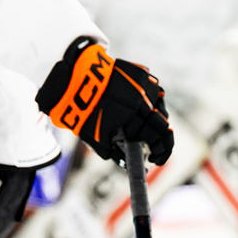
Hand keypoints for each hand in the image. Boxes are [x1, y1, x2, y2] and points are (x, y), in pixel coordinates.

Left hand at [35, 37, 173, 164]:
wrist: (75, 82)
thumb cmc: (84, 113)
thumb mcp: (98, 139)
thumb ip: (116, 152)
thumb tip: (128, 164)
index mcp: (134, 117)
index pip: (160, 137)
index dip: (162, 152)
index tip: (156, 160)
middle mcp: (143, 99)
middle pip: (163, 122)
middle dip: (161, 139)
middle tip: (154, 149)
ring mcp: (144, 84)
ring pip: (160, 104)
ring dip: (156, 118)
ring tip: (145, 127)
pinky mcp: (141, 72)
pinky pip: (152, 89)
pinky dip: (149, 101)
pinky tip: (140, 108)